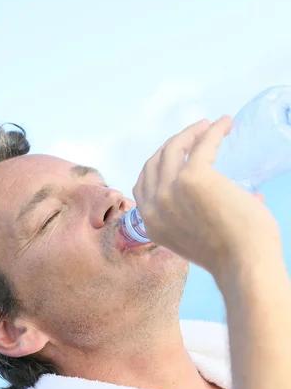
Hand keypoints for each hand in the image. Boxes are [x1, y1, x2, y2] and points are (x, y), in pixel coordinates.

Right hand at [132, 116, 281, 276]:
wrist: (244, 265)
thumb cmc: (231, 257)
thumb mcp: (196, 239)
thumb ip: (198, 218)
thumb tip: (240, 195)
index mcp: (151, 224)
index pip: (143, 184)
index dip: (158, 164)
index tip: (177, 154)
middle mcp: (153, 206)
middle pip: (154, 162)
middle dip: (172, 144)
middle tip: (194, 135)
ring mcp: (170, 190)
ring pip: (173, 148)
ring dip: (190, 133)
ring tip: (208, 126)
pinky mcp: (193, 178)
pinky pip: (202, 144)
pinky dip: (214, 130)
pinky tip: (225, 123)